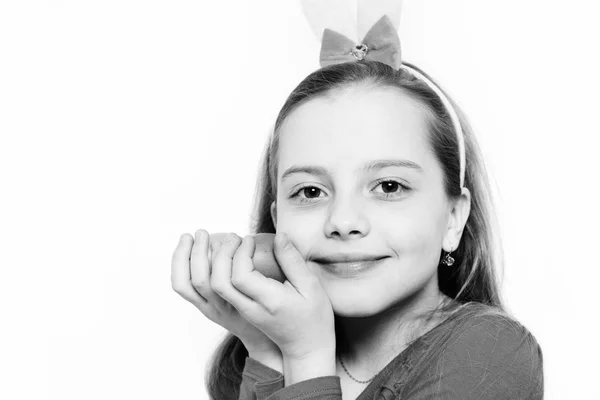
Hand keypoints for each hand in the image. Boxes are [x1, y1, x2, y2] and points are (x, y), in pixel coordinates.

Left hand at [214, 232, 335, 359]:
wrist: (306, 348)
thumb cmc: (313, 317)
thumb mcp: (311, 286)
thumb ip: (292, 261)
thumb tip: (279, 236)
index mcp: (269, 301)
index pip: (240, 276)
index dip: (240, 253)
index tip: (250, 239)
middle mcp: (251, 309)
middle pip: (219, 283)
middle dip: (220, 255)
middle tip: (233, 238)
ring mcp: (243, 312)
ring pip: (213, 288)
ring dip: (213, 264)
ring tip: (225, 245)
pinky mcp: (240, 312)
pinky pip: (219, 291)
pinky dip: (216, 272)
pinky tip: (225, 257)